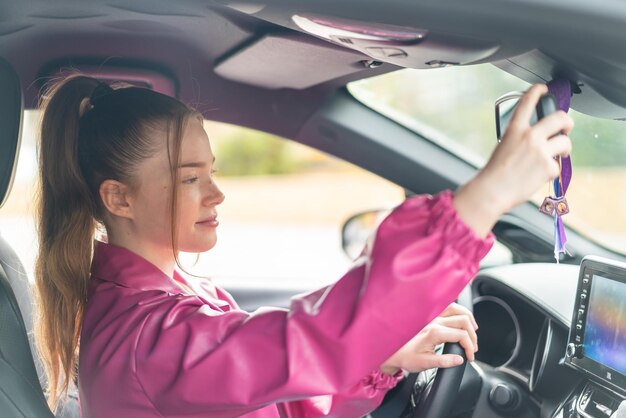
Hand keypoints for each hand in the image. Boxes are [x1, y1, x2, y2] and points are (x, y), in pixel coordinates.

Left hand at [380, 303, 477, 374]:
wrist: (393, 351)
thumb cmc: (406, 357)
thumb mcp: (425, 364)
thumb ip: (444, 361)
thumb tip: (460, 359)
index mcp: (434, 332)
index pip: (461, 335)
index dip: (470, 347)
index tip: (470, 357)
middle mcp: (434, 321)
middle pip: (463, 320)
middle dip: (472, 335)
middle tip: (473, 347)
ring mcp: (432, 317)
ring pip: (457, 309)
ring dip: (469, 319)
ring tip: (473, 331)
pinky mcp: (431, 316)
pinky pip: (448, 307)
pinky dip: (459, 312)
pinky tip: (462, 320)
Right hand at [454, 83, 573, 236]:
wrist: (492, 191)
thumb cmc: (494, 173)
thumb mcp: (503, 147)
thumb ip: (521, 139)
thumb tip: (541, 141)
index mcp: (514, 129)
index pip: (527, 102)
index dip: (537, 91)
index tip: (543, 88)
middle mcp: (529, 136)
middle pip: (559, 118)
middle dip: (567, 121)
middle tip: (566, 127)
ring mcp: (540, 150)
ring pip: (565, 142)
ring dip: (564, 149)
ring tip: (558, 156)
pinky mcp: (547, 166)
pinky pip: (557, 166)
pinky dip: (551, 172)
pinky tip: (540, 176)